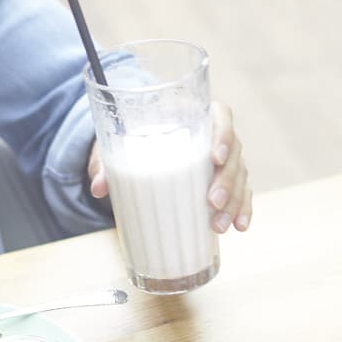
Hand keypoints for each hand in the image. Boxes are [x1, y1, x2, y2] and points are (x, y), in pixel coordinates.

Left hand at [87, 101, 253, 233]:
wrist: (143, 148)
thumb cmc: (135, 139)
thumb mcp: (118, 144)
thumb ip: (107, 161)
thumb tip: (98, 187)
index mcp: (196, 114)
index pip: (222, 116)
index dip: (223, 135)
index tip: (214, 157)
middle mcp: (217, 135)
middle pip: (234, 152)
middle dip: (226, 180)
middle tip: (210, 202)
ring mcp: (225, 159)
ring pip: (240, 176)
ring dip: (234, 201)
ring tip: (218, 226)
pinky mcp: (227, 181)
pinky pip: (243, 193)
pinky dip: (243, 210)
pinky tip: (240, 227)